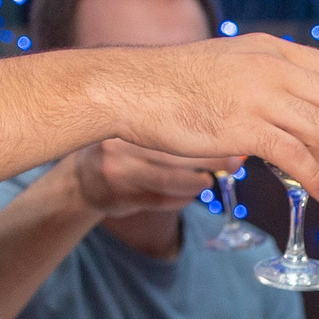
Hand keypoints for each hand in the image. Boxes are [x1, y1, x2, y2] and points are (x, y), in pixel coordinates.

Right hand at [67, 139, 241, 219]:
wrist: (82, 178)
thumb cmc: (124, 148)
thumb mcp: (140, 128)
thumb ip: (175, 127)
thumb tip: (226, 128)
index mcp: (126, 119)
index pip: (175, 124)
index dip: (209, 133)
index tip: (236, 137)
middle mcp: (120, 144)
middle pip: (175, 152)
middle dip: (212, 159)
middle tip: (234, 162)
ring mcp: (118, 172)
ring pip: (169, 179)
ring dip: (198, 182)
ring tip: (210, 180)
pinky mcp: (121, 197)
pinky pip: (161, 200)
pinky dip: (183, 197)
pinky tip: (191, 193)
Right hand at [120, 33, 318, 203]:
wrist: (131, 87)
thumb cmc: (173, 82)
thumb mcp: (229, 61)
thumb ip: (262, 75)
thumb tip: (289, 100)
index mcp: (270, 50)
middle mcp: (271, 67)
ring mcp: (258, 97)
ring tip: (315, 175)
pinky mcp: (242, 129)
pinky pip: (296, 158)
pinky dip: (314, 181)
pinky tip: (318, 194)